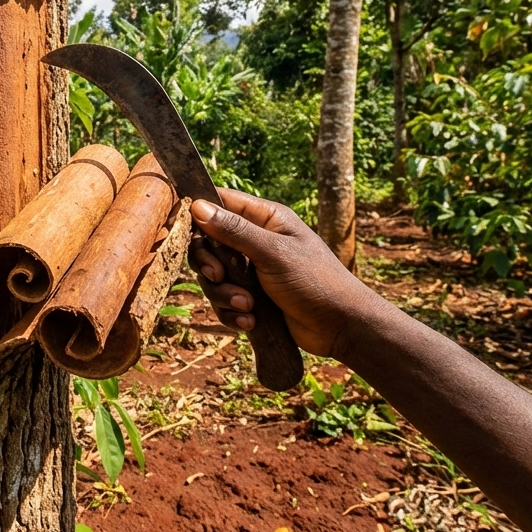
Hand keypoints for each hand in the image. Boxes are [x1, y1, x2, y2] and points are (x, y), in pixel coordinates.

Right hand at [189, 188, 382, 358]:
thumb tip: (197, 206)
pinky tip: (249, 321)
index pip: (219, 203)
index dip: (199, 216)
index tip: (191, 235)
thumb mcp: (274, 253)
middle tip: (219, 276)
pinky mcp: (250, 297)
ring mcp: (252, 270)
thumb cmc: (316, 281)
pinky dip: (231, 313)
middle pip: (207, 243)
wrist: (341, 327)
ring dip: (224, 294)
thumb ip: (235, 231)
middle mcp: (255, 240)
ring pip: (213, 277)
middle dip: (210, 265)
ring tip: (248, 306)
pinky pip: (223, 301)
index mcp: (265, 218)